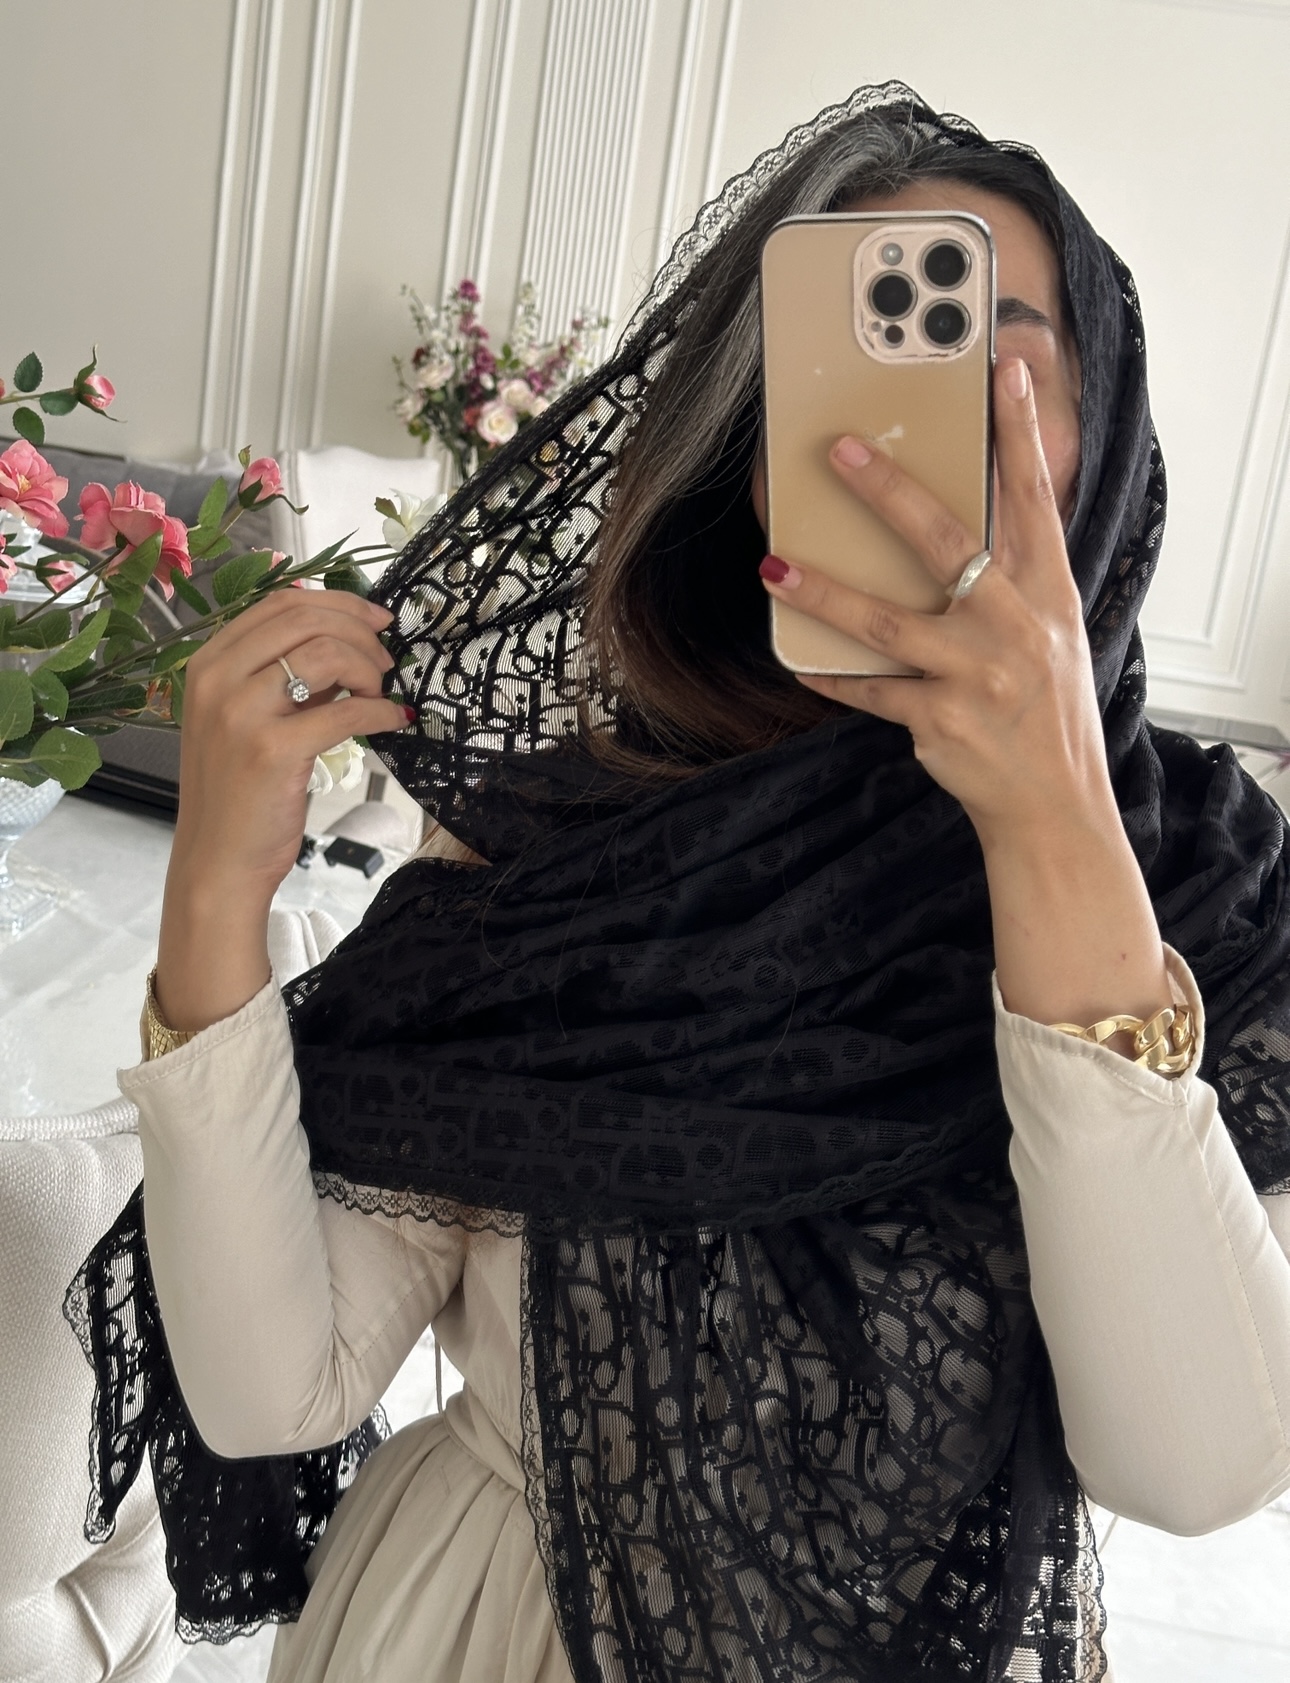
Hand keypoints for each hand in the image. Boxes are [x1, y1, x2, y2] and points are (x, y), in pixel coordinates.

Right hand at [155, 590, 408, 1030]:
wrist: (218, 860)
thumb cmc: (239, 792)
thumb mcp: (245, 719)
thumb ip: (282, 676)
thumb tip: (345, 641)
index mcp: (207, 662)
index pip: (280, 603)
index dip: (338, 602)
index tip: (375, 618)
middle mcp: (217, 679)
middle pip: (306, 619)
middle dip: (360, 631)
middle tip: (388, 658)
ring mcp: (241, 713)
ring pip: (325, 653)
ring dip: (370, 667)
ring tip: (383, 691)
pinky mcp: (272, 750)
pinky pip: (344, 710)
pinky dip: (380, 710)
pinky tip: (394, 719)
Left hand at [759, 356, 1108, 851]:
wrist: (1056, 804)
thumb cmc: (1047, 710)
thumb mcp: (1051, 633)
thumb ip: (1011, 580)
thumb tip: (954, 531)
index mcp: (1047, 592)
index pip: (1034, 498)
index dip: (1019, 434)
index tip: (1003, 372)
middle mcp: (1015, 625)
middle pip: (945, 543)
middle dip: (889, 492)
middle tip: (841, 450)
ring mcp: (976, 674)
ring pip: (886, 622)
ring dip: (824, 591)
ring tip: (775, 565)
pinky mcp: (940, 720)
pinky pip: (870, 691)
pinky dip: (833, 675)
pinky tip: (797, 657)